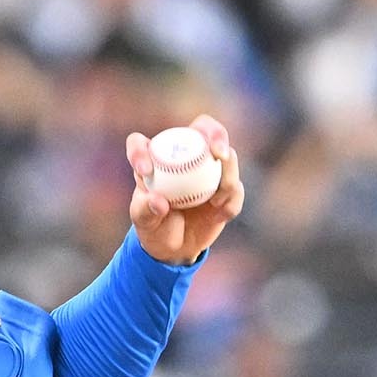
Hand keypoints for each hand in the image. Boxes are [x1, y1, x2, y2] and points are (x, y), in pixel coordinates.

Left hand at [126, 114, 244, 264]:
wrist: (174, 248)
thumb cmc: (154, 229)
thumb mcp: (143, 222)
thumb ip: (146, 210)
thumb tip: (158, 201)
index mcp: (155, 160)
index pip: (142, 144)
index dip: (140, 150)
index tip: (145, 171)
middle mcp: (184, 155)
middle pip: (204, 127)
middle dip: (215, 133)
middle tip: (219, 152)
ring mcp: (209, 168)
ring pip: (227, 155)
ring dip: (229, 172)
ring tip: (216, 200)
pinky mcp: (226, 186)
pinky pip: (236, 187)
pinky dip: (231, 200)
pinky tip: (221, 213)